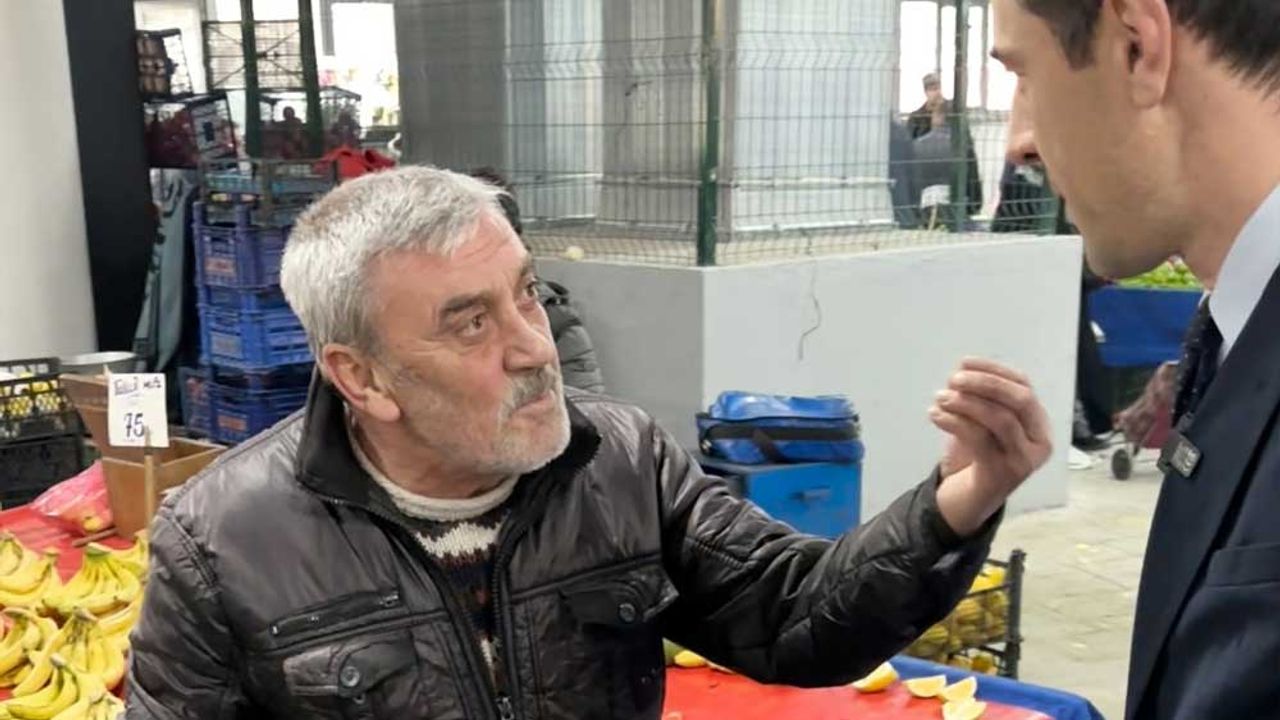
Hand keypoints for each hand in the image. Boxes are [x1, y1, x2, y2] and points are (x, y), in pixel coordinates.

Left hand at [929, 358, 1052, 536]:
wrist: (974, 498)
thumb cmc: (980, 454)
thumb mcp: (984, 422)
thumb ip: (980, 397)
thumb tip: (962, 370)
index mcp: (1039, 422)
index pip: (1023, 385)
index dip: (993, 369)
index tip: (964, 362)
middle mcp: (1040, 441)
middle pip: (1020, 399)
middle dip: (986, 383)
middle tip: (954, 379)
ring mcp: (1025, 459)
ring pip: (1001, 419)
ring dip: (967, 403)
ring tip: (940, 397)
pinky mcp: (1003, 474)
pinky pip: (979, 440)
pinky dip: (954, 422)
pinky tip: (935, 415)